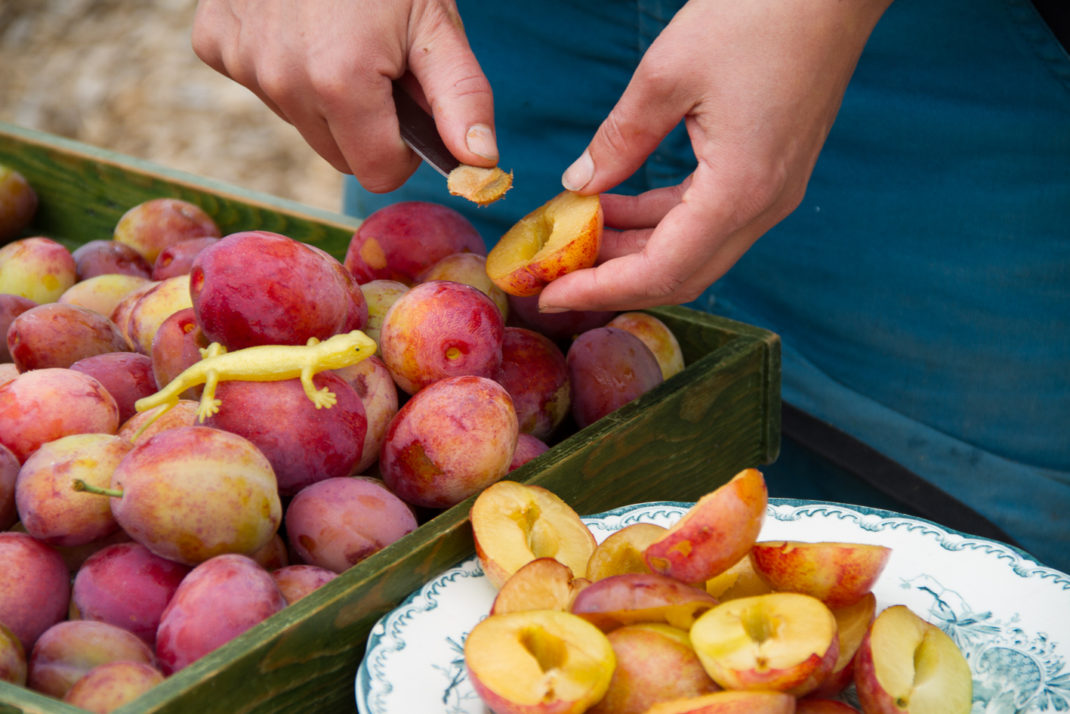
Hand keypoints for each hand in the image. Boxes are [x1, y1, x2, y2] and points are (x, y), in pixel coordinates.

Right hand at [191, 0, 497, 192]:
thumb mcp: (434, 24)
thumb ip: (461, 98)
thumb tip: (480, 163)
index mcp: (340, 83)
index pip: (377, 173)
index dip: (403, 150)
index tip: (410, 108)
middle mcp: (282, 80)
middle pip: (337, 155)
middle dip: (365, 125)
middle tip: (379, 64)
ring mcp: (243, 62)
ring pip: (301, 122)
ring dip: (324, 96)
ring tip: (339, 35)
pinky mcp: (215, 43)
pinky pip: (260, 85)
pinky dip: (283, 66)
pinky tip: (297, 23)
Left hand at [538, 0, 892, 311]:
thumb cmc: (758, 15)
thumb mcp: (666, 75)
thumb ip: (619, 140)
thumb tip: (580, 184)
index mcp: (740, 192)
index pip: (662, 272)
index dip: (601, 290)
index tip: (552, 296)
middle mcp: (763, 206)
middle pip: (680, 275)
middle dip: (614, 282)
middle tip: (555, 278)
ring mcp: (772, 193)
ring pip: (693, 250)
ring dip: (634, 251)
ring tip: (574, 237)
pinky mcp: (769, 174)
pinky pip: (707, 219)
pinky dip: (659, 222)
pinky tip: (615, 206)